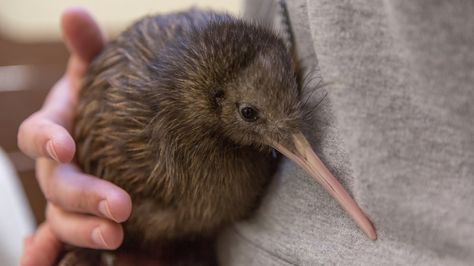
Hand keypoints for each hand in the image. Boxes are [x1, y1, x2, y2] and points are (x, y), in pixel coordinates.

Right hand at [18, 7, 131, 265]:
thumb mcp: (101, 75)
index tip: (64, 144)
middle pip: (57, 184)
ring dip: (83, 230)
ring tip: (114, 236)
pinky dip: (55, 254)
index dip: (45, 139)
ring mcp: (66, 196)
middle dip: (83, 195)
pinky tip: (58, 263)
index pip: (38, 134)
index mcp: (57, 128)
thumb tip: (73, 12)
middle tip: (120, 206)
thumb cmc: (109, 102)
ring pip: (62, 218)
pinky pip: (64, 242)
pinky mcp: (81, 217)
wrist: (125, 131)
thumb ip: (89, 49)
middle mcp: (57, 165)